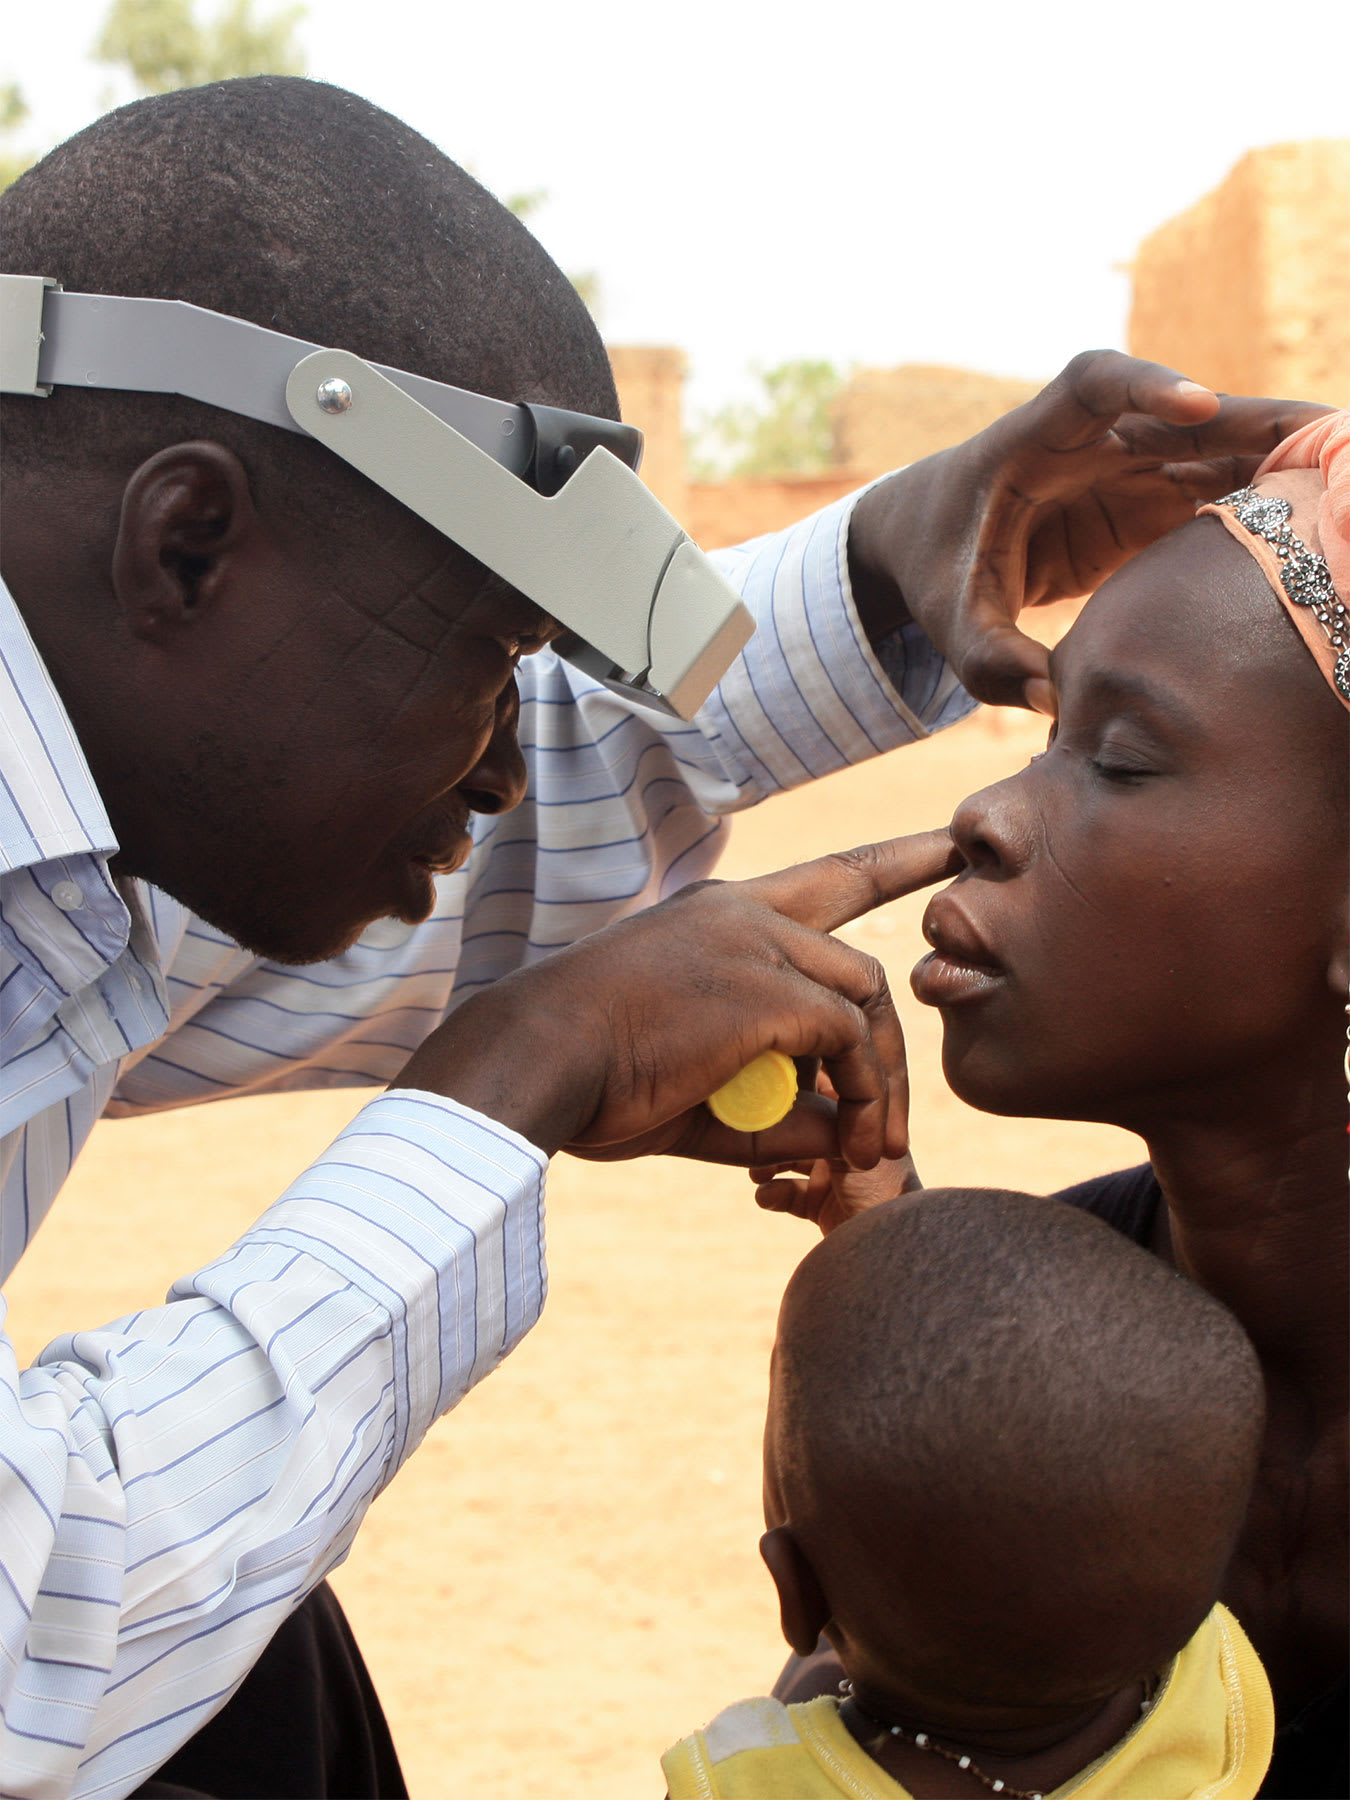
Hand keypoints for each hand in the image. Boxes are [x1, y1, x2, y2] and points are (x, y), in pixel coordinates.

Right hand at [395, 829, 958, 1165]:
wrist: (532, 1061)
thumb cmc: (590, 1077)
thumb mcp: (689, 1084)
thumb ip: (765, 1104)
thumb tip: (836, 1136)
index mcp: (717, 919)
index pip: (827, 877)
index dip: (894, 861)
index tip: (948, 845)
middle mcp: (744, 914)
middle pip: (859, 960)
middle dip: (895, 1039)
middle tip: (896, 1126)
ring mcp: (756, 944)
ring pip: (865, 998)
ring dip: (879, 1084)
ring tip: (872, 1150)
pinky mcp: (766, 989)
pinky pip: (847, 1040)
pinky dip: (861, 1094)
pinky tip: (849, 1143)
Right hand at [749, 1075, 919, 1233]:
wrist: (888, 1247)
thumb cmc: (879, 1187)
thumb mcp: (845, 1138)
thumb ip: (815, 1109)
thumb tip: (782, 1077)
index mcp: (859, 1118)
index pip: (823, 1088)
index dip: (795, 1084)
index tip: (765, 1080)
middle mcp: (846, 1143)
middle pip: (798, 1125)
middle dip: (773, 1129)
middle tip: (752, 1132)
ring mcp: (832, 1175)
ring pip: (787, 1159)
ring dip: (767, 1163)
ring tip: (756, 1172)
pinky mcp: (821, 1207)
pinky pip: (786, 1194)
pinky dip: (773, 1194)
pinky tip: (767, 1196)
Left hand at [848, 350, 1328, 709]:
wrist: (928, 549)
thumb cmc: (936, 572)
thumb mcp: (949, 622)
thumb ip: (987, 659)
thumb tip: (1050, 702)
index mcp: (1033, 442)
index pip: (1093, 387)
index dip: (1145, 386)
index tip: (1194, 404)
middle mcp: (1093, 444)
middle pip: (1184, 415)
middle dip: (1254, 421)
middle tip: (1328, 434)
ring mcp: (1128, 471)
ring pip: (1215, 452)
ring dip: (1278, 460)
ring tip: (1344, 478)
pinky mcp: (1149, 507)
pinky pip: (1218, 493)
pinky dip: (1267, 503)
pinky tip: (1321, 525)